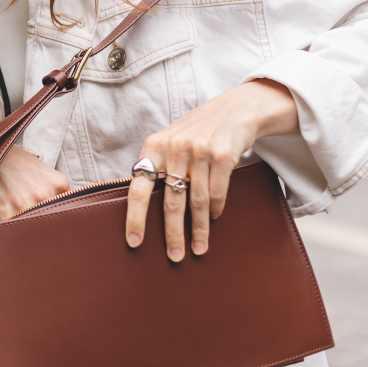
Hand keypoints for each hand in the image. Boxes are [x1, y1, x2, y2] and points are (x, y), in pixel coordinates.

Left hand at [124, 79, 298, 261]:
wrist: (233, 111)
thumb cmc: (196, 133)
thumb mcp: (170, 143)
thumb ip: (157, 167)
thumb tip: (140, 207)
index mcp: (153, 147)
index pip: (138, 188)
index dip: (135, 218)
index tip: (134, 242)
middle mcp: (173, 148)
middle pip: (170, 201)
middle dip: (172, 233)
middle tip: (174, 257)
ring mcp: (198, 151)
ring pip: (196, 202)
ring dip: (199, 229)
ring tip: (199, 248)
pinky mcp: (222, 155)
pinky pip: (216, 193)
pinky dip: (215, 210)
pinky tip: (214, 220)